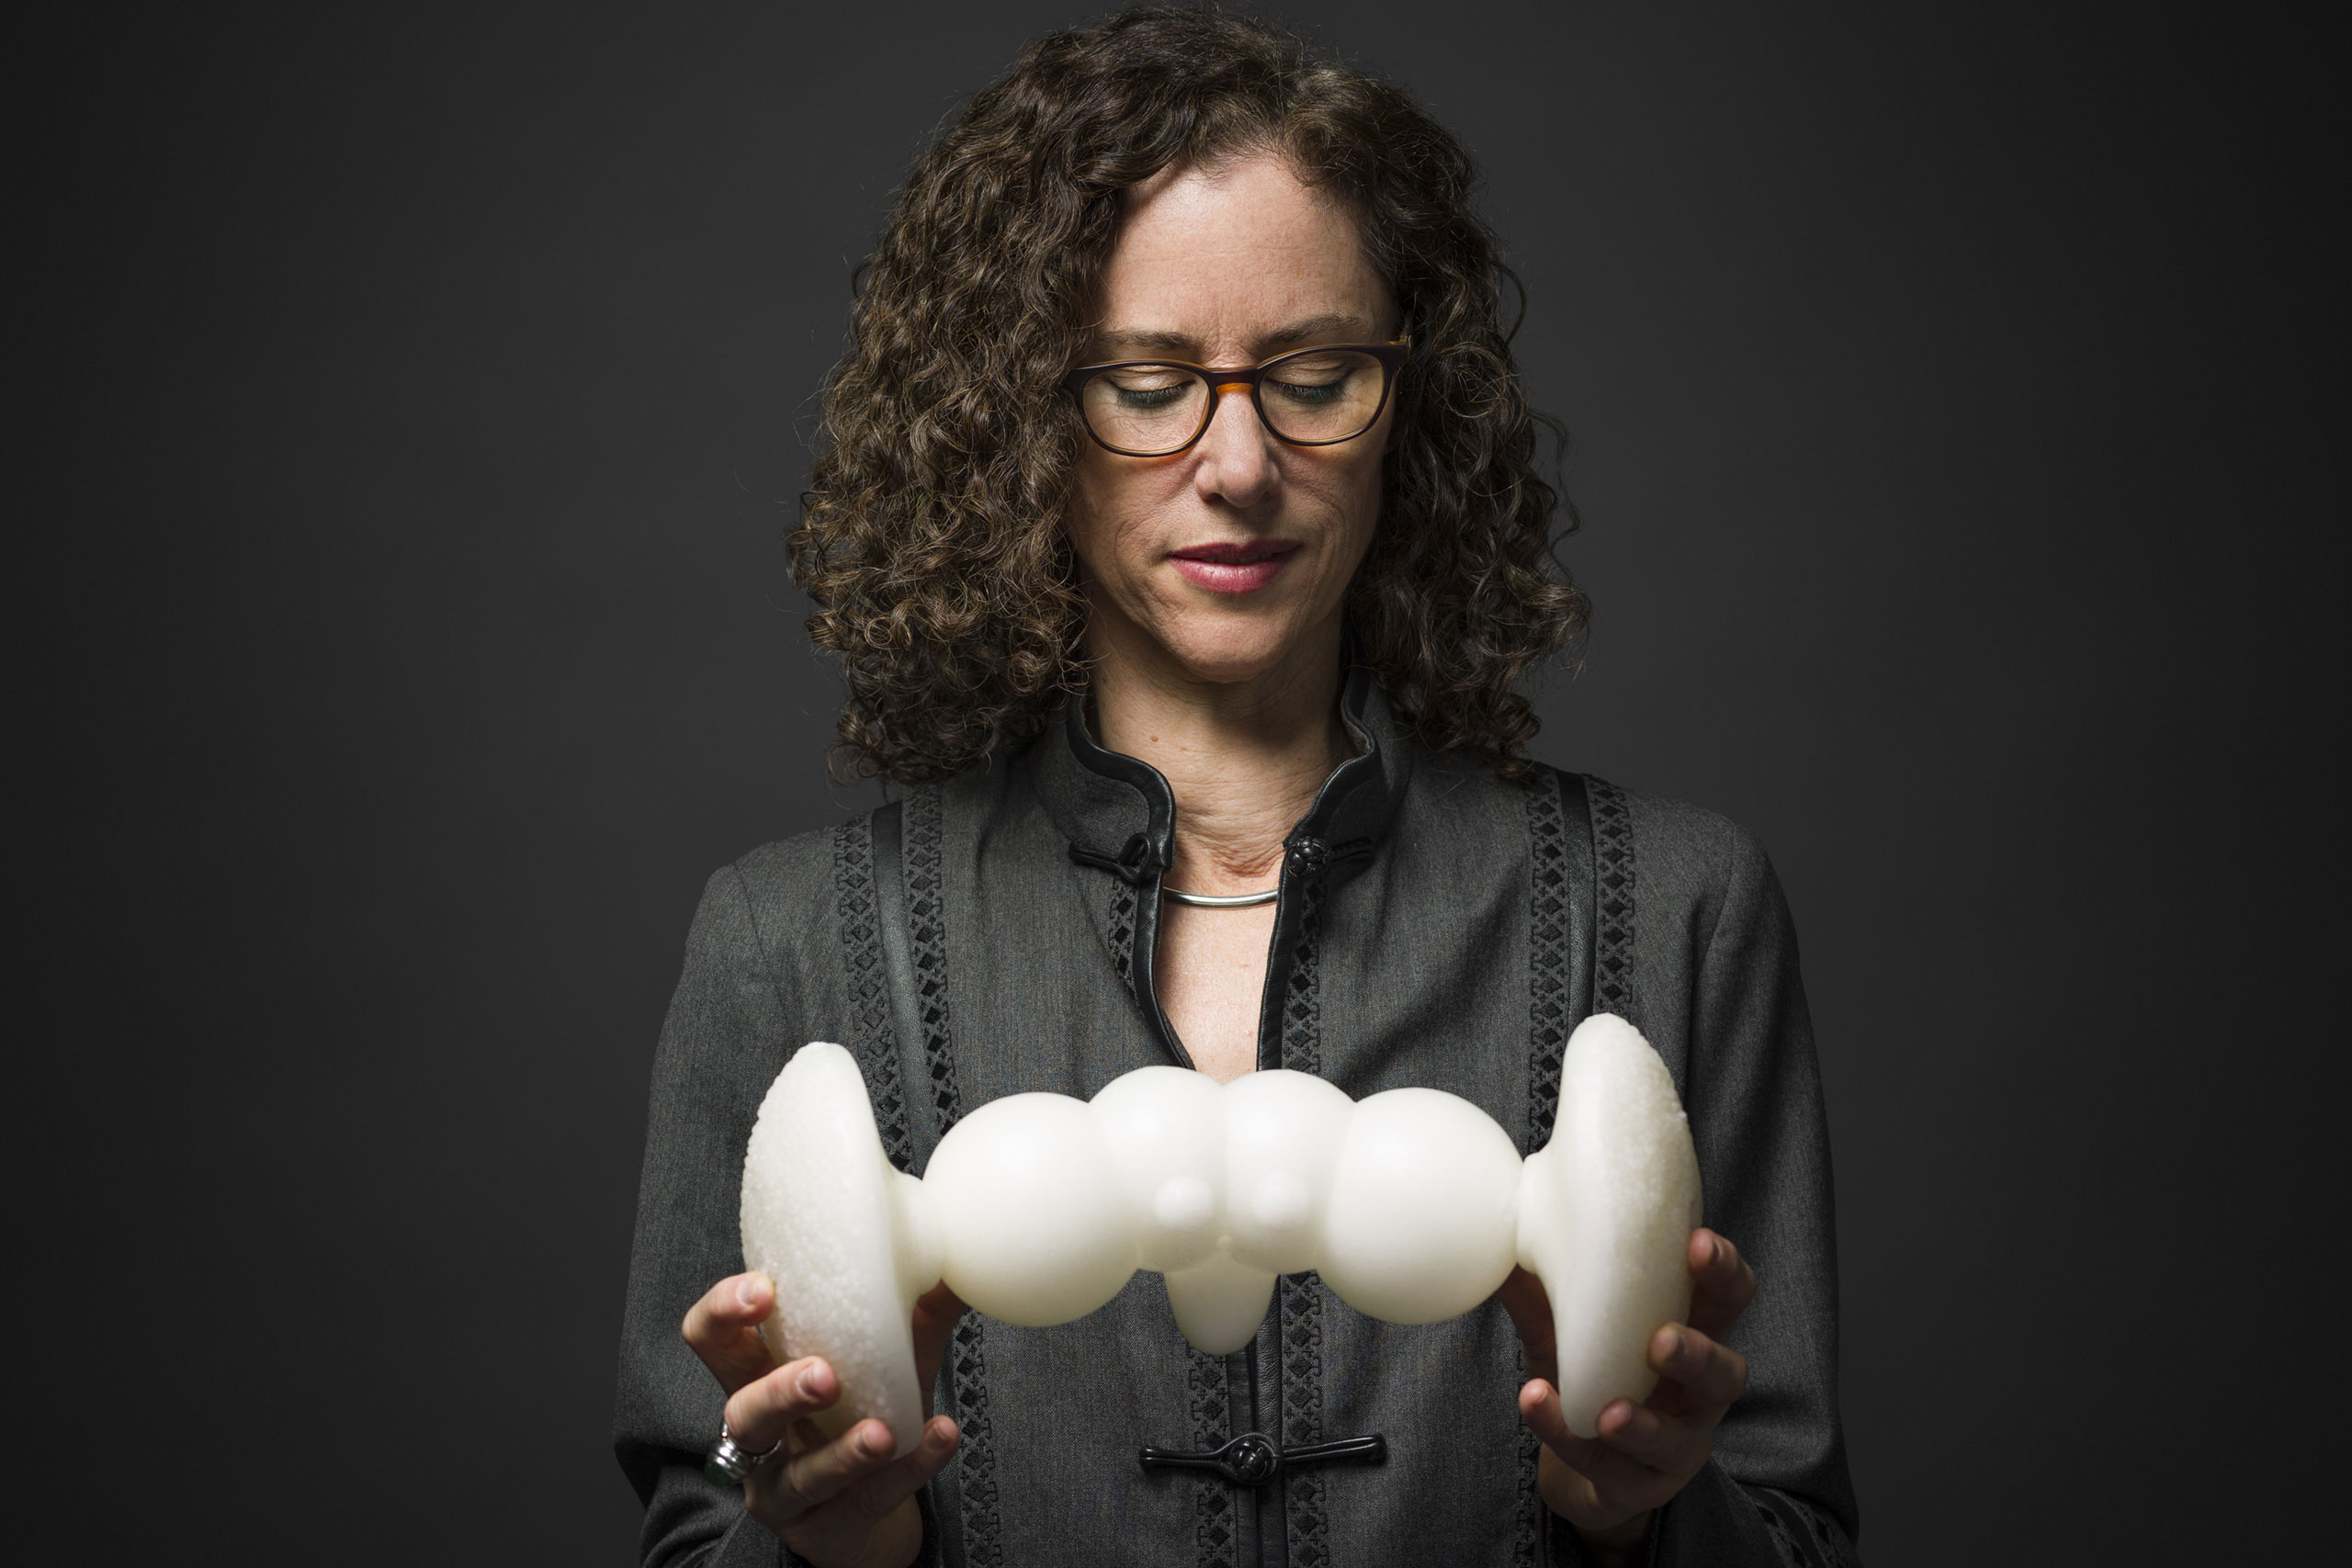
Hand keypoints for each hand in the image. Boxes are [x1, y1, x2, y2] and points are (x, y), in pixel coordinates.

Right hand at [682, 1272, 966, 1567]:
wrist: (874, 1518)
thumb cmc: (864, 1417)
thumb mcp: (887, 1363)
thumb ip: (915, 1318)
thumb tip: (957, 1269)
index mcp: (759, 1376)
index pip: (713, 1340)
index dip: (723, 1314)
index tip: (763, 1291)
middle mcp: (760, 1435)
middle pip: (743, 1411)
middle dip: (780, 1391)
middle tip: (824, 1376)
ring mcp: (786, 1489)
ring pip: (799, 1476)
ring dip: (842, 1452)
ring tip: (882, 1434)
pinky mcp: (826, 1529)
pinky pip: (868, 1500)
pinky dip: (909, 1471)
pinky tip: (940, 1438)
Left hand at [1496, 1228, 1757, 1554]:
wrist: (1576, 1471)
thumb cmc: (1591, 1380)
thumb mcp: (1563, 1330)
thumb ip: (1540, 1293)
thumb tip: (1498, 1237)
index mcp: (1694, 1336)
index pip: (1729, 1300)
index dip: (1723, 1272)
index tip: (1698, 1242)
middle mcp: (1698, 1394)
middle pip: (1727, 1373)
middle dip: (1700, 1355)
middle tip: (1663, 1340)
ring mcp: (1675, 1446)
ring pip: (1677, 1440)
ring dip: (1644, 1425)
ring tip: (1610, 1411)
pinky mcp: (1638, 1487)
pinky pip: (1608, 1468)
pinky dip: (1567, 1437)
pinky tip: (1538, 1406)